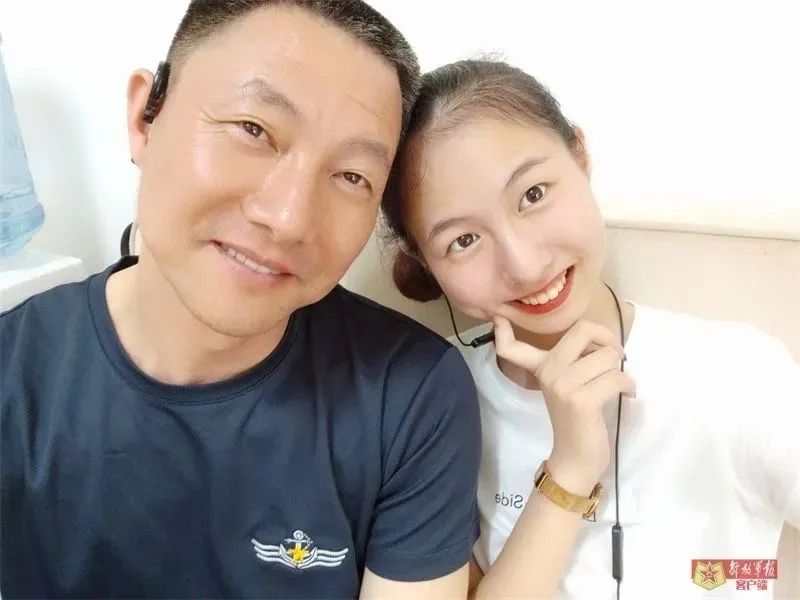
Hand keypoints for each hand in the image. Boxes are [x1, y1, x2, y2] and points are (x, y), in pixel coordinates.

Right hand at [493, 317, 635, 493]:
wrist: (575, 459)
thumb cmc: (577, 420)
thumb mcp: (566, 386)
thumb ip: (572, 362)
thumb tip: (602, 340)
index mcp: (541, 367)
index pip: (511, 348)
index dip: (503, 332)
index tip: (498, 320)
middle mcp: (548, 371)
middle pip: (584, 329)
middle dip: (608, 339)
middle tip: (613, 356)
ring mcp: (563, 385)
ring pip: (608, 356)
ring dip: (621, 370)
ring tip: (616, 384)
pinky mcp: (582, 400)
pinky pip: (616, 378)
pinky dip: (628, 385)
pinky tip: (627, 394)